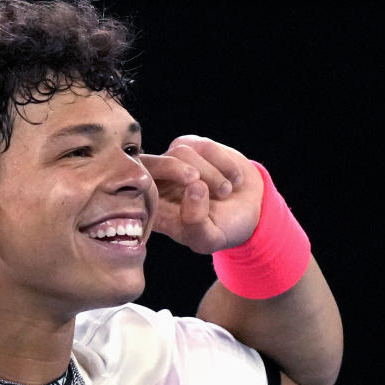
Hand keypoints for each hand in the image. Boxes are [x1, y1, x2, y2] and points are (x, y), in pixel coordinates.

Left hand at [141, 135, 263, 253]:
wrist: (251, 211)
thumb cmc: (222, 228)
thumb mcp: (209, 239)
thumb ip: (195, 222)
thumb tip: (194, 188)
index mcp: (152, 208)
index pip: (133, 193)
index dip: (150, 190)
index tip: (180, 198)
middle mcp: (158, 182)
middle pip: (148, 163)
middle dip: (172, 168)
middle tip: (197, 181)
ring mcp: (175, 162)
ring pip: (181, 152)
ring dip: (209, 173)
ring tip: (225, 192)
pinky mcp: (195, 147)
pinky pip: (204, 146)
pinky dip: (224, 163)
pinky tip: (234, 180)